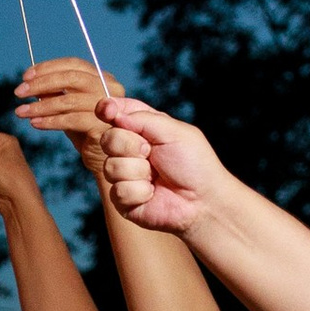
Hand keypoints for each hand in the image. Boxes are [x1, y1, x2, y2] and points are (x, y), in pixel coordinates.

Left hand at [15, 58, 120, 161]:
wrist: (103, 159)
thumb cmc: (85, 132)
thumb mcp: (68, 108)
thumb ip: (54, 93)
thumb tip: (29, 82)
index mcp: (103, 78)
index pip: (73, 64)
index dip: (47, 68)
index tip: (24, 76)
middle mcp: (110, 88)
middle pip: (71, 78)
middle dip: (40, 83)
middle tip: (18, 92)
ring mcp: (110, 107)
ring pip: (69, 100)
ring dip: (40, 105)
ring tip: (20, 112)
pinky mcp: (103, 126)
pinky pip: (71, 120)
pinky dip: (50, 121)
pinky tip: (34, 123)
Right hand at [93, 95, 230, 238]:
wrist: (202, 201)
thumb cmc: (194, 164)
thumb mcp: (174, 131)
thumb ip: (143, 118)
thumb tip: (115, 113)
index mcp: (142, 129)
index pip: (116, 113)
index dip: (108, 110)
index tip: (109, 111)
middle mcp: (129, 151)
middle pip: (107, 139)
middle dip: (129, 145)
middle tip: (150, 153)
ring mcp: (124, 175)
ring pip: (110, 167)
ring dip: (138, 171)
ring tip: (156, 177)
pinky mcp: (123, 199)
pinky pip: (118, 191)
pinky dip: (139, 192)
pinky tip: (153, 194)